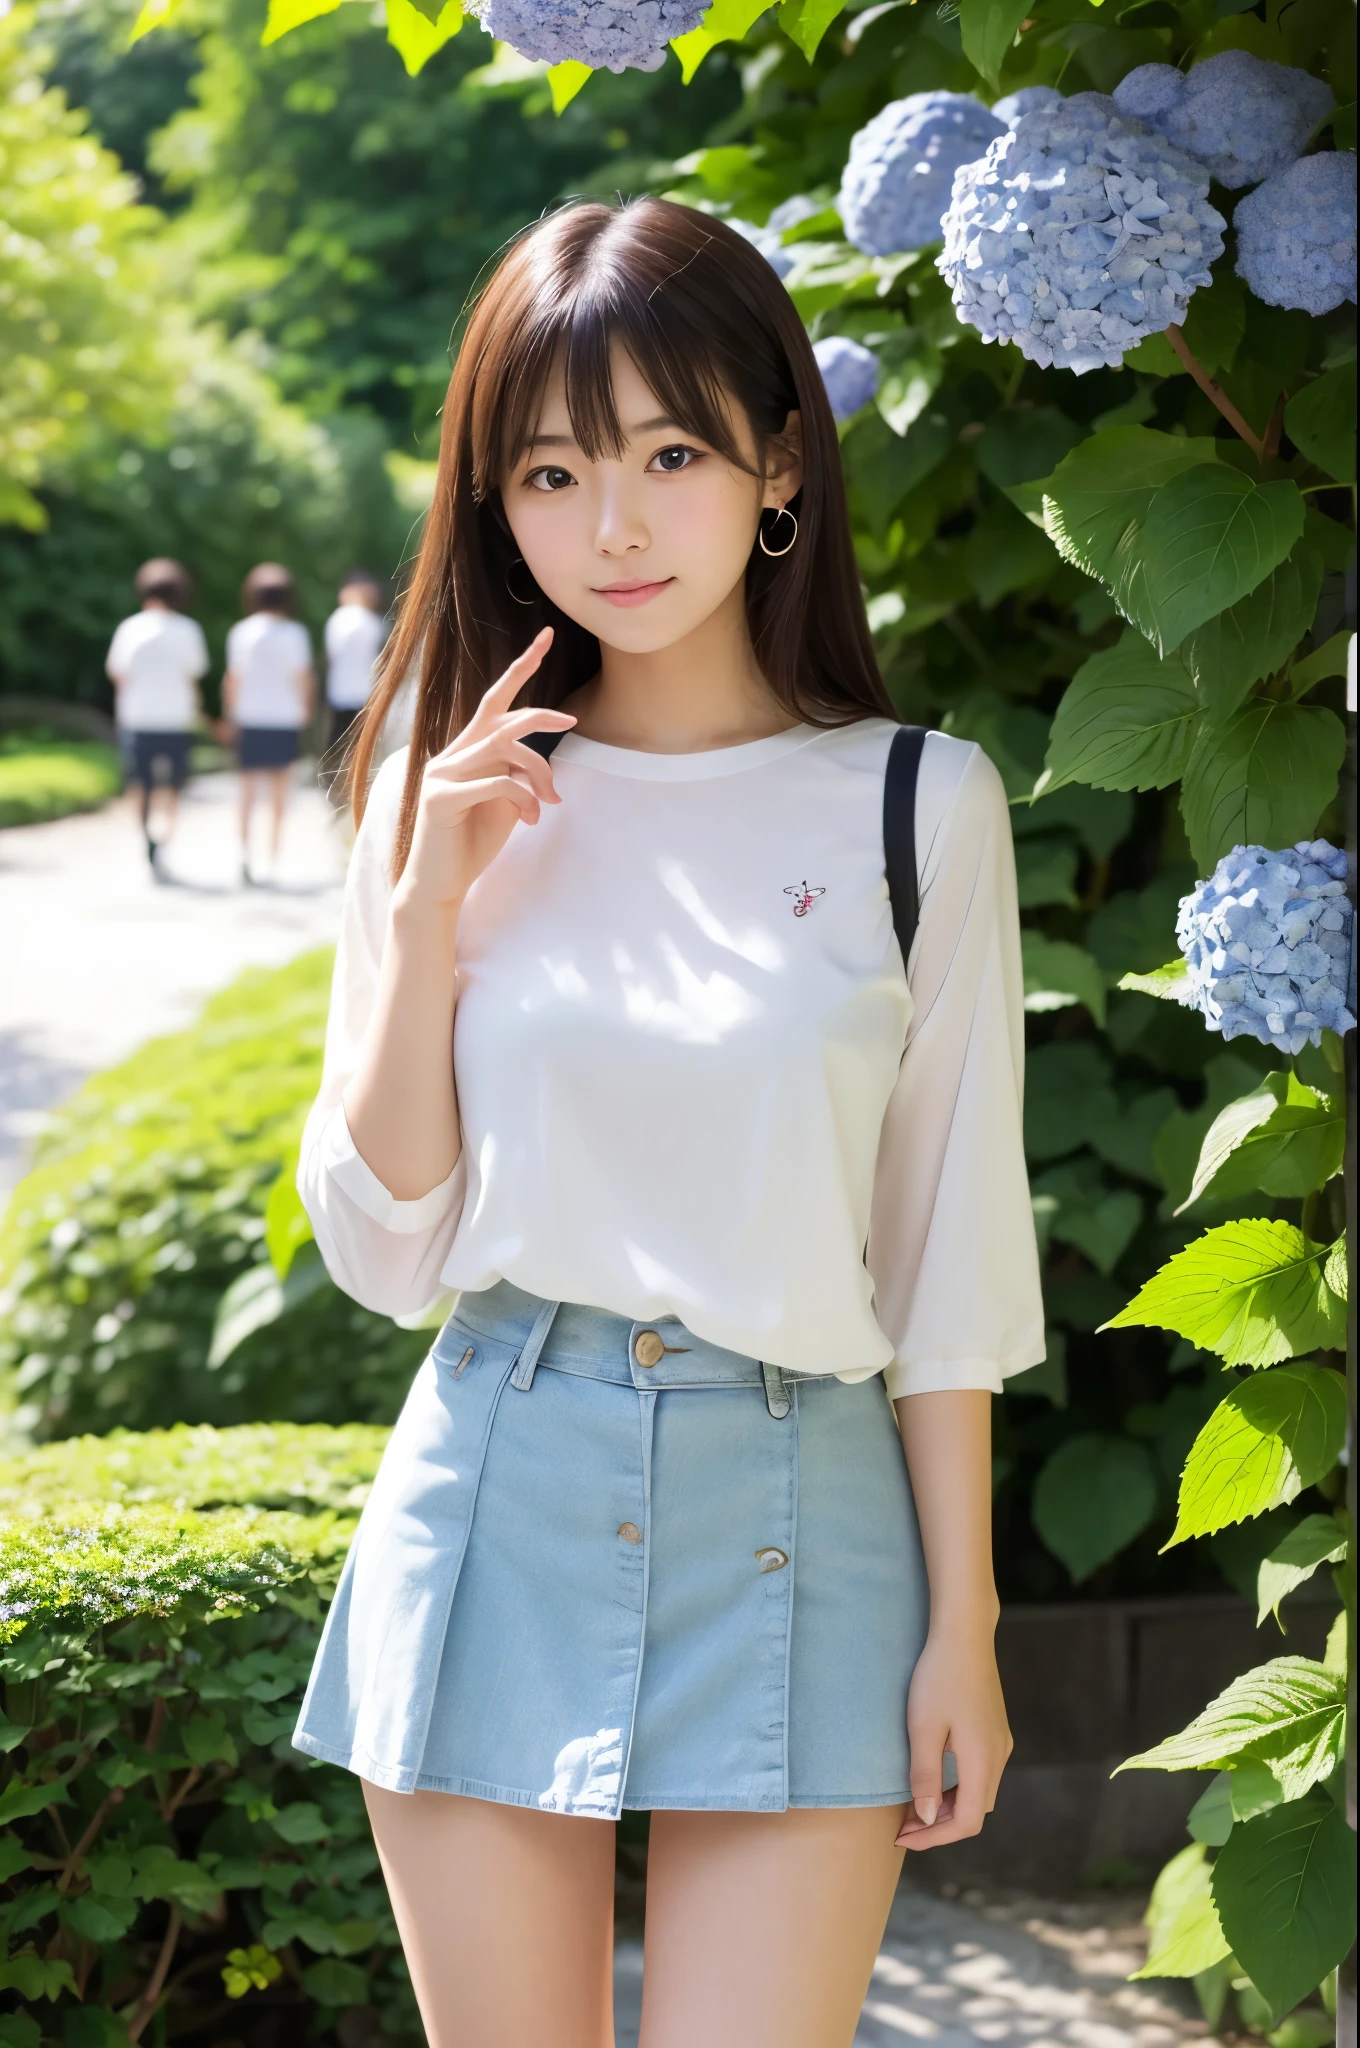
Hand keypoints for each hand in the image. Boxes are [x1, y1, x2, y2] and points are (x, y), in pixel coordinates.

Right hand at [396, 629, 574, 914]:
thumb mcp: (505, 805)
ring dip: (538, 773)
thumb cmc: (472, 844)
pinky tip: (531, 819)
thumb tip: (540, 764)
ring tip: (550, 802)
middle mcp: (449, 755)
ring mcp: (440, 774)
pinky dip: (524, 798)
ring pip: (503, 749)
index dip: (521, 668)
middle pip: (500, 716)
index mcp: (465, 752)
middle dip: (539, 714)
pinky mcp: (441, 798)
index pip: (494, 701)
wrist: (439, 885)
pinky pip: (497, 783)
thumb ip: (518, 776)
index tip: (547, 638)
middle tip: (571, 722)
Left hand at [895, 1627, 1011, 1849]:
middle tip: (904, 1825)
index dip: (935, 1837)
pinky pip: (980, 1773)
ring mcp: (1000, 1742)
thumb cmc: (938, 1677)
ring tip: (914, 1806)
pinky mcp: (994, 1729)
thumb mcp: (923, 1727)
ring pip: (979, 1792)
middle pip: (975, 1811)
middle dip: (940, 1825)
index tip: (903, 1838)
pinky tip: (934, 1778)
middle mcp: (999, 1756)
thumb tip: (927, 1817)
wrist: (964, 1633)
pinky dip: (958, 1786)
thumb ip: (925, 1775)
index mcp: (983, 1760)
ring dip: (949, 1806)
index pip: (968, 1821)